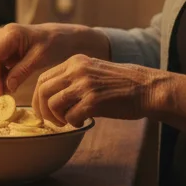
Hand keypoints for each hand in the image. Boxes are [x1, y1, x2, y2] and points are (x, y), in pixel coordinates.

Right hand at [0, 23, 109, 95]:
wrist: (64, 37)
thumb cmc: (55, 43)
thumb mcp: (41, 58)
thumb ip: (22, 71)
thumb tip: (6, 87)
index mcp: (10, 34)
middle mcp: (2, 36)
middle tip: (3, 96)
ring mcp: (2, 44)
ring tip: (8, 92)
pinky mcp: (5, 52)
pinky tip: (10, 85)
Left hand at [32, 55, 162, 127]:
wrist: (146, 88)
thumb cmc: (120, 84)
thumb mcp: (93, 71)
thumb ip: (73, 79)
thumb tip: (52, 98)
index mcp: (75, 62)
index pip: (43, 79)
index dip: (39, 98)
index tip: (44, 110)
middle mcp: (77, 70)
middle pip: (43, 91)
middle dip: (43, 111)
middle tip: (53, 121)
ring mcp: (85, 85)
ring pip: (54, 104)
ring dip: (58, 118)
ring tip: (69, 121)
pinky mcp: (94, 101)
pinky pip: (71, 117)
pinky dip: (74, 123)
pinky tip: (83, 122)